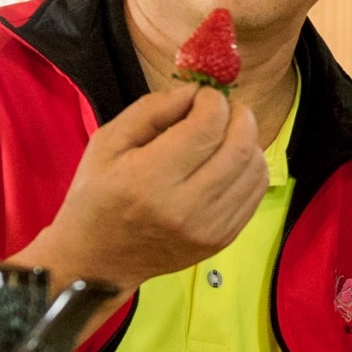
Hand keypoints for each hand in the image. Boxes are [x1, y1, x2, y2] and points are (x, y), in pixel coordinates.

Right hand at [13, 85, 266, 295]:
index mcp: (148, 180)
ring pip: (255, 168)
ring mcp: (210, 227)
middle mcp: (185, 207)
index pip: (207, 127)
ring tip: (227, 133)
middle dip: (238, 115)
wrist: (97, 260)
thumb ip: (152, 109)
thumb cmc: (96, 196)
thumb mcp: (107, 143)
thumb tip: (196, 90)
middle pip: (240, 145)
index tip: (203, 96)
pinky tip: (231, 160)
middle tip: (224, 108)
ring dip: (248, 139)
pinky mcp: (224, 239)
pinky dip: (251, 167)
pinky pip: (255, 192)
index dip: (213, 101)